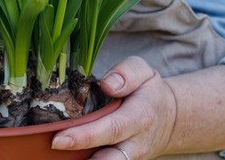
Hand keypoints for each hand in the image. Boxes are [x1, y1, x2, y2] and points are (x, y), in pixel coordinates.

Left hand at [51, 56, 177, 159]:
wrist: (169, 120)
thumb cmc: (148, 93)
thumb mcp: (144, 72)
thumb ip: (126, 73)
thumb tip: (107, 84)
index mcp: (139, 117)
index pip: (111, 128)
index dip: (85, 136)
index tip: (59, 139)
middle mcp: (135, 144)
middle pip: (108, 157)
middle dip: (80, 154)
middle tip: (54, 147)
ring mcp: (129, 158)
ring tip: (56, 156)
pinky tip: (66, 156)